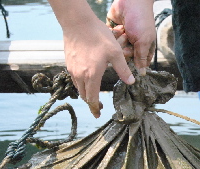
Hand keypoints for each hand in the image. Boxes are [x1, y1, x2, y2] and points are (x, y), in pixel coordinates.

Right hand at [49, 0, 135, 117]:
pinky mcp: (69, 63)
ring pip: (78, 87)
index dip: (95, 108)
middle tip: (99, 107)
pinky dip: (81, 84)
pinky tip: (87, 80)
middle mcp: (80, 75)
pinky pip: (75, 78)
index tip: (98, 115)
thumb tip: (131, 82)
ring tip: (93, 95)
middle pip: (84, 95)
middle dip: (91, 103)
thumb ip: (123, 69)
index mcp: (92, 75)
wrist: (77, 22)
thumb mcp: (115, 52)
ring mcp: (72, 69)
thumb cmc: (97, 36)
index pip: (92, 98)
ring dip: (86, 93)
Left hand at [107, 0, 155, 75]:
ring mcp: (124, 37)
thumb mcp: (143, 41)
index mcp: (144, 46)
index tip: (131, 62)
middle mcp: (134, 43)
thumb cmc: (141, 20)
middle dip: (125, 50)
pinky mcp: (114, 31)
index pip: (139, 62)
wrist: (131, 1)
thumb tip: (142, 73)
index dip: (135, 63)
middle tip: (127, 41)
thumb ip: (141, 57)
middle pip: (126, 57)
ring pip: (117, 49)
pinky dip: (113, 35)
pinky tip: (118, 28)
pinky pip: (110, 40)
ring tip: (124, 32)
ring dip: (119, 41)